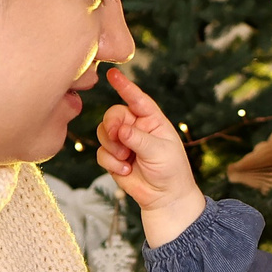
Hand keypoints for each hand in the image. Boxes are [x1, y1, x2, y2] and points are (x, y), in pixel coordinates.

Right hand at [95, 66, 206, 245]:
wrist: (164, 197)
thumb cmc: (170, 170)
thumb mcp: (159, 152)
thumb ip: (139, 139)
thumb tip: (119, 130)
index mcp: (152, 120)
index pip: (137, 99)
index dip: (125, 86)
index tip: (112, 74)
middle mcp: (136, 127)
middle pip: (113, 115)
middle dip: (112, 126)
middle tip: (118, 138)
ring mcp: (123, 142)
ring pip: (103, 133)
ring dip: (111, 146)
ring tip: (126, 160)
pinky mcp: (113, 157)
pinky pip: (101, 152)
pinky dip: (110, 162)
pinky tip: (125, 171)